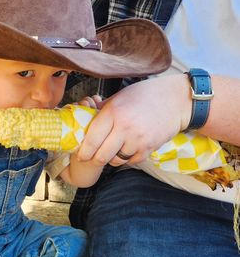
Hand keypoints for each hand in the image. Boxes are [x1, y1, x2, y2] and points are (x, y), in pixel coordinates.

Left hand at [76, 74, 191, 165]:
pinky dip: (126, 158)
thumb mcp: (120, 96)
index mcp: (113, 112)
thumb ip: (102, 111)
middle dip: (94, 159)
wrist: (177, 100)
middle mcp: (124, 127)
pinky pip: (130, 161)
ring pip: (115, 160)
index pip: (91, 139)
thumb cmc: (145, 95)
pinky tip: (127, 148)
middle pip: (101, 156)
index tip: (80, 155)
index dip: (83, 151)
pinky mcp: (148, 148)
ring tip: (112, 150)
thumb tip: (85, 120)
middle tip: (91, 158)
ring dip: (111, 159)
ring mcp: (137, 139)